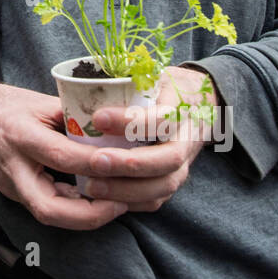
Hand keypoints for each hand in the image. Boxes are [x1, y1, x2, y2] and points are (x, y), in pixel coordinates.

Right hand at [0, 82, 128, 230]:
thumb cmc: (4, 106)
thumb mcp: (38, 101)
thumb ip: (72, 115)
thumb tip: (112, 125)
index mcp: (20, 136)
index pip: (59, 155)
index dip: (91, 163)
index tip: (122, 163)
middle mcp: (15, 169)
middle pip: (49, 208)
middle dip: (90, 214)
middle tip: (122, 204)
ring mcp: (14, 187)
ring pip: (50, 216)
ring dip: (87, 217)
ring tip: (119, 205)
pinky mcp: (17, 195)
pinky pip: (49, 209)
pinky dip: (76, 210)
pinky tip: (100, 201)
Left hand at [81, 65, 217, 211]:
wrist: (195, 105)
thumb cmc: (162, 88)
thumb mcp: (151, 75)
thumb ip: (125, 79)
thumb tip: (82, 83)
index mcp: (181, 109)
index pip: (162, 118)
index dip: (131, 121)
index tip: (98, 118)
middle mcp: (187, 141)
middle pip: (167, 159)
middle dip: (129, 164)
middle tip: (95, 161)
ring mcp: (183, 165)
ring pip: (162, 186)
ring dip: (126, 189)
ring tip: (91, 185)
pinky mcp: (172, 181)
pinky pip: (155, 200)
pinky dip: (130, 203)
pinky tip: (104, 200)